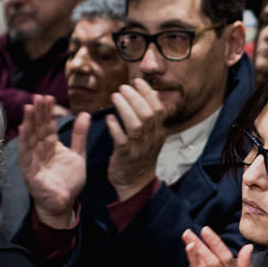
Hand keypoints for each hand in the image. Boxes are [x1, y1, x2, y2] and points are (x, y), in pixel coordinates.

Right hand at [18, 95, 87, 225]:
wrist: (63, 204)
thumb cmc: (68, 181)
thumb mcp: (78, 155)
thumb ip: (80, 135)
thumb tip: (85, 114)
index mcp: (50, 146)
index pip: (47, 125)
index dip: (48, 112)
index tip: (48, 97)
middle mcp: (39, 151)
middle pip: (37, 129)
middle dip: (38, 113)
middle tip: (39, 96)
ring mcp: (33, 161)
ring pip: (29, 139)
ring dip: (28, 123)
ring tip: (29, 107)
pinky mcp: (30, 173)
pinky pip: (25, 156)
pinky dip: (24, 143)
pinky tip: (23, 130)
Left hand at [104, 81, 169, 199]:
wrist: (136, 185)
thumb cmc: (140, 157)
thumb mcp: (151, 136)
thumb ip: (151, 117)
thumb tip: (151, 93)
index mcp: (159, 133)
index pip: (158, 109)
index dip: (147, 93)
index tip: (137, 81)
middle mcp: (151, 139)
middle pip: (147, 114)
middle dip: (135, 97)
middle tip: (122, 87)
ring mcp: (139, 148)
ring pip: (136, 124)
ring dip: (125, 108)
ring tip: (115, 96)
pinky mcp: (126, 156)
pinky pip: (121, 139)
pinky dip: (115, 127)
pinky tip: (109, 118)